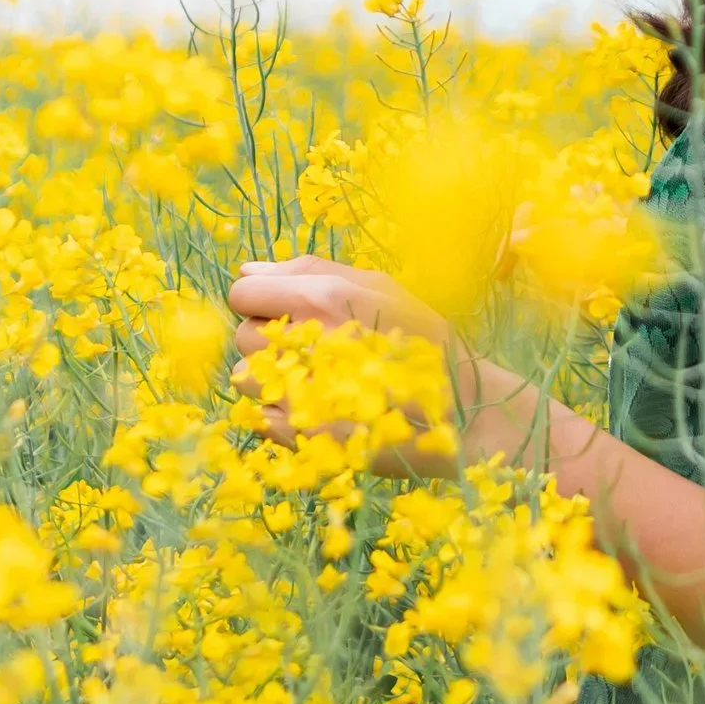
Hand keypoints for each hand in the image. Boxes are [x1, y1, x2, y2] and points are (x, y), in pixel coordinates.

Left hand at [226, 254, 462, 477]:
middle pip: (243, 333)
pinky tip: (320, 406)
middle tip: (315, 348)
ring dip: (272, 377)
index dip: (263, 299)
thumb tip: (248, 268)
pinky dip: (281, 411)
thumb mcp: (381, 287)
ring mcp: (300, 392)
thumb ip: (310, 269)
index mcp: (323, 298)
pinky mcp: (301, 436)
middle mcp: (305, 341)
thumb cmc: (423, 342)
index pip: (243, 290)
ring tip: (318, 379)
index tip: (289, 311)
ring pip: (245, 376)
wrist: (461, 412)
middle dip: (270, 338)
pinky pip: (259, 415)